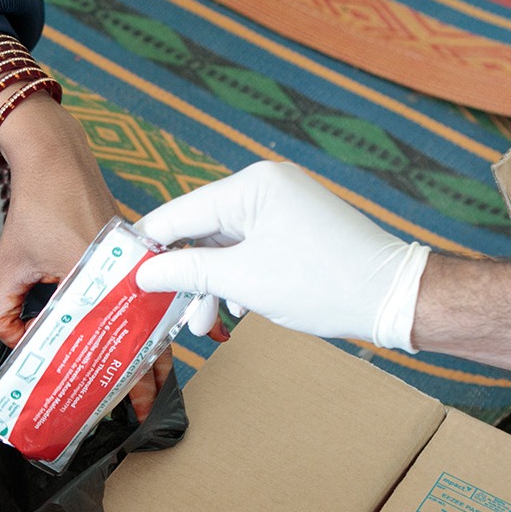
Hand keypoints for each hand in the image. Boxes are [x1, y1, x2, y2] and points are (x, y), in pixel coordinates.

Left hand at [0, 96, 174, 418]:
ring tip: (149, 385)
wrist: (55, 157)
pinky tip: (146, 343)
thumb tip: (19, 345)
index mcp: (97, 278)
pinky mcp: (137, 253)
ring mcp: (137, 260)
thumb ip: (2, 315)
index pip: (117, 343)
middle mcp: (127, 271)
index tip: (126, 408)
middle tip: (142, 409)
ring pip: (153, 318)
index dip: (125, 380)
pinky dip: (148, 322)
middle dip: (148, 377)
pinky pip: (148, 296)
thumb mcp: (6, 268)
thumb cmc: (34, 208)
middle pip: (148, 337)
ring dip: (152, 351)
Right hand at [134, 161, 429, 351]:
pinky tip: (231, 312)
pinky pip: (248, 251)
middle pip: (199, 231)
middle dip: (181, 275)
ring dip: (208, 286)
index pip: (179, 213)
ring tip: (200, 325)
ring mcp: (281, 208)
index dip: (146, 246)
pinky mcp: (294, 229)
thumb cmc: (323, 282)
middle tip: (159, 310)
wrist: (392, 296)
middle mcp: (265, 188)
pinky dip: (235, 281)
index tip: (118, 274)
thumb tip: (144, 273)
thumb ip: (187, 273)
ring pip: (223, 247)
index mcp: (251, 187)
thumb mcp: (244, 281)